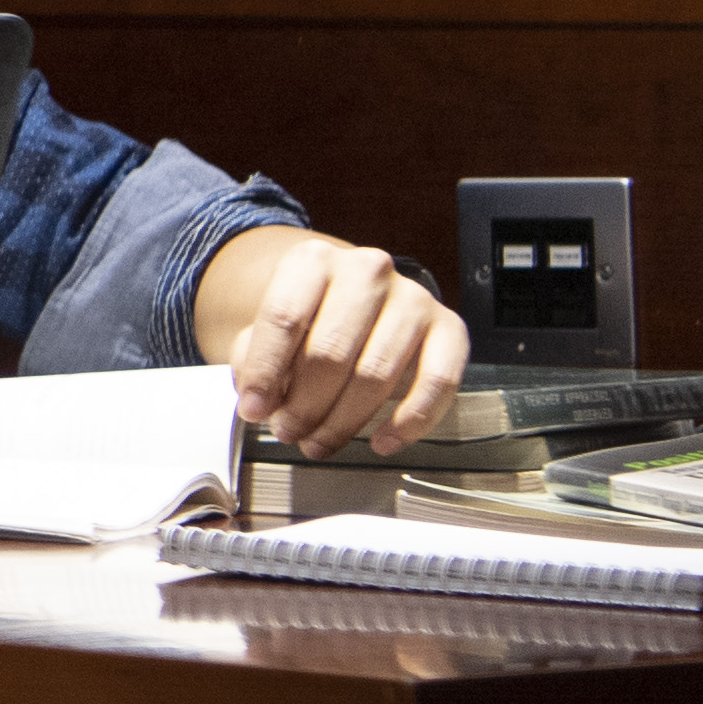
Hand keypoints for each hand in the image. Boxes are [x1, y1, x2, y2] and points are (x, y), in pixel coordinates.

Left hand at [199, 225, 470, 457]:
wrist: (357, 298)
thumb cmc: (310, 319)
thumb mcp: (268, 328)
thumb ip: (254, 358)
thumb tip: (260, 401)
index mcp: (313, 261)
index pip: (284, 317)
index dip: (264, 372)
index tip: (253, 411)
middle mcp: (367, 270)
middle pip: (329, 351)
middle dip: (304, 405)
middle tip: (289, 433)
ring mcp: (413, 297)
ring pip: (375, 374)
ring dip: (344, 421)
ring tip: (320, 441)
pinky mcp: (449, 327)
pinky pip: (437, 382)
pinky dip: (411, 421)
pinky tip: (383, 442)